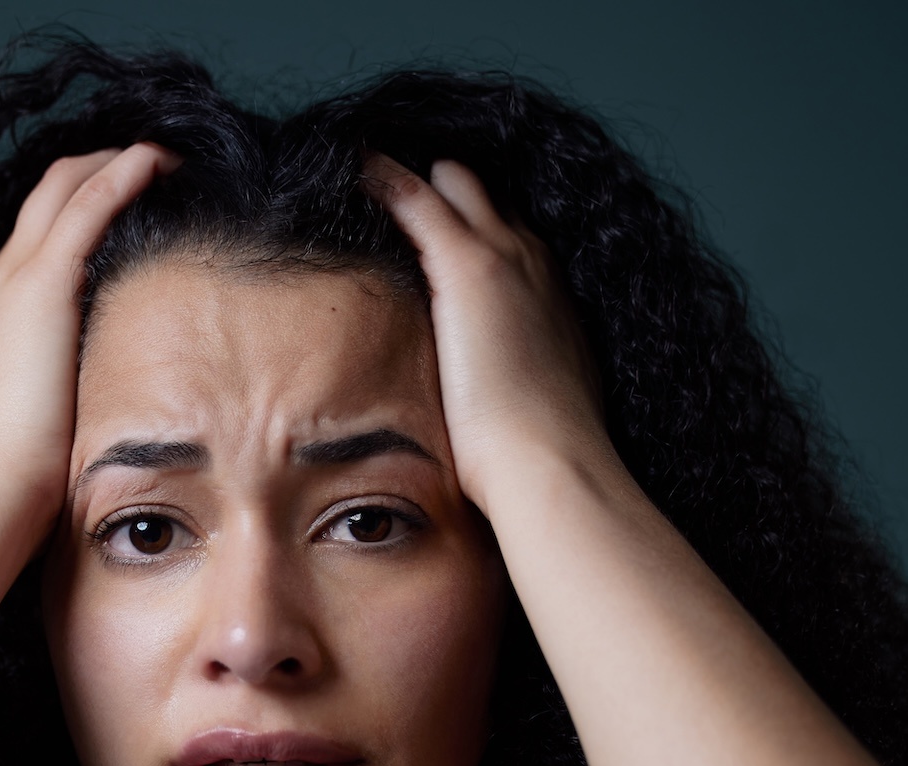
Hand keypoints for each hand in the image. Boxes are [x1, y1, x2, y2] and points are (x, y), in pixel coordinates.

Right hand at [0, 142, 180, 518]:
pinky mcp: (40, 284)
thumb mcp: (23, 443)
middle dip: (95, 175)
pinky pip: (90, 202)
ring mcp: (9, 281)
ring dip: (115, 164)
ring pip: (63, 187)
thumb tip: (84, 438)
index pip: (29, 251)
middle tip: (153, 170)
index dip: (74, 224)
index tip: (123, 221)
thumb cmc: (2, 497)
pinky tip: (163, 163)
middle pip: (42, 201)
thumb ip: (50, 421)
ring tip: (167, 162)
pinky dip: (126, 173)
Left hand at [363, 153, 615, 515]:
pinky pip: (417, 197)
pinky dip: (386, 179)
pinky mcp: (469, 263)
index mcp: (550, 299)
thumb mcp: (529, 406)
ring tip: (368, 164)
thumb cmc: (537, 454)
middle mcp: (535, 265)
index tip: (439, 229)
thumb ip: (508, 392)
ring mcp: (505, 258)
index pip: (511, 240)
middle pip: (489, 200)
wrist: (551, 459)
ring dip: (417, 176)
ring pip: (459, 184)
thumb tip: (484, 414)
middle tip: (396, 181)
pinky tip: (355, 168)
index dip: (475, 228)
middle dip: (448, 189)